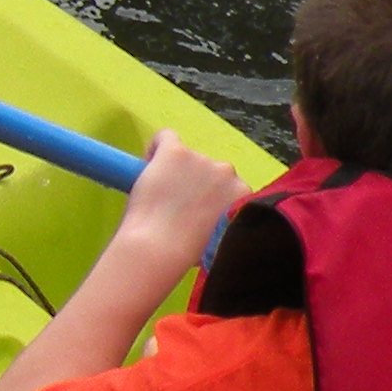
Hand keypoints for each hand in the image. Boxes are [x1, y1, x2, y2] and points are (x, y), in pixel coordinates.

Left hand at [107, 132, 244, 281]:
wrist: (162, 248)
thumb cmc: (188, 253)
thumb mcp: (222, 236)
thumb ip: (222, 218)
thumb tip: (209, 216)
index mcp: (244, 195)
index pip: (227, 187)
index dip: (209, 198)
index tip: (195, 212)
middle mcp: (228, 173)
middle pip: (209, 170)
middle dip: (195, 184)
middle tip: (176, 207)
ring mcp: (201, 159)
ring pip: (186, 157)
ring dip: (175, 171)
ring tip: (161, 199)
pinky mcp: (176, 151)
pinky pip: (165, 137)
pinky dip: (155, 148)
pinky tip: (147, 168)